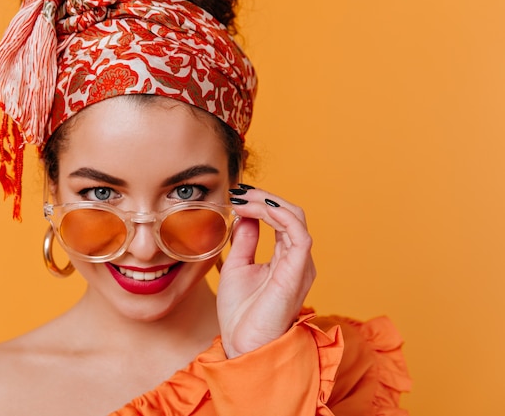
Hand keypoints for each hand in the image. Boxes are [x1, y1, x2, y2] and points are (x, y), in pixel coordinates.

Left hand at [217, 186, 316, 357]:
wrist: (242, 343)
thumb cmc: (241, 312)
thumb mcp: (237, 266)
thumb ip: (244, 240)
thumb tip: (244, 214)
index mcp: (285, 257)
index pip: (280, 218)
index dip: (259, 202)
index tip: (236, 195)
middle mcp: (297, 259)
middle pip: (289, 213)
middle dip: (262, 198)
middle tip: (238, 191)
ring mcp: (300, 264)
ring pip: (294, 217)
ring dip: (266, 203)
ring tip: (241, 199)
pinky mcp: (298, 270)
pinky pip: (297, 232)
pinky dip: (278, 215)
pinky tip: (256, 210)